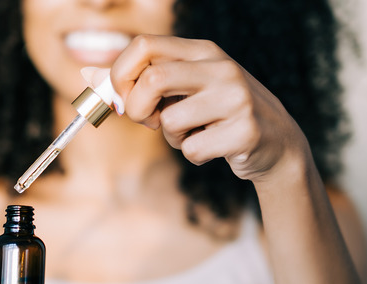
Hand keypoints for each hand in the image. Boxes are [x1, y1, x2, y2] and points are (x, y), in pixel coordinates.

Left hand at [108, 34, 310, 184]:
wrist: (276, 142)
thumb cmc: (217, 114)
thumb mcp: (183, 90)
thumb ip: (142, 82)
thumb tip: (90, 79)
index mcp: (201, 51)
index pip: (143, 46)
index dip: (120, 75)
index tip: (124, 98)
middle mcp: (221, 67)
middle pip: (152, 79)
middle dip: (138, 109)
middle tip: (150, 122)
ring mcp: (237, 97)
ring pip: (171, 121)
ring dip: (172, 138)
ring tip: (194, 133)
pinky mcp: (245, 131)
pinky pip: (192, 150)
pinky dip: (193, 155)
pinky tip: (214, 146)